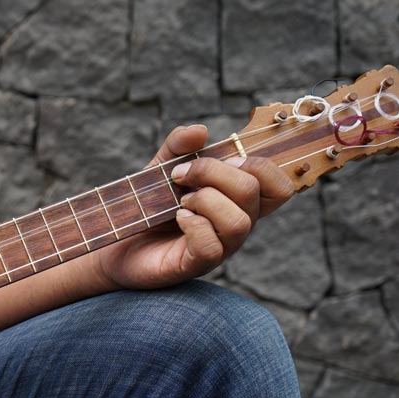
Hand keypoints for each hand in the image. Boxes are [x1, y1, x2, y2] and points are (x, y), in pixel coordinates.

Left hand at [90, 125, 294, 290]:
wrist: (119, 244)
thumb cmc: (148, 207)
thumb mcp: (162, 167)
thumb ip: (179, 146)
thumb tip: (200, 131)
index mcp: (238, 200)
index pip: (279, 186)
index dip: (258, 165)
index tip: (221, 158)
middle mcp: (236, 225)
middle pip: (254, 192)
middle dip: (215, 172)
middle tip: (180, 176)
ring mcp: (220, 248)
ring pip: (238, 221)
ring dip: (205, 200)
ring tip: (180, 202)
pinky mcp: (196, 264)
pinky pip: (211, 246)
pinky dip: (194, 225)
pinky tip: (178, 218)